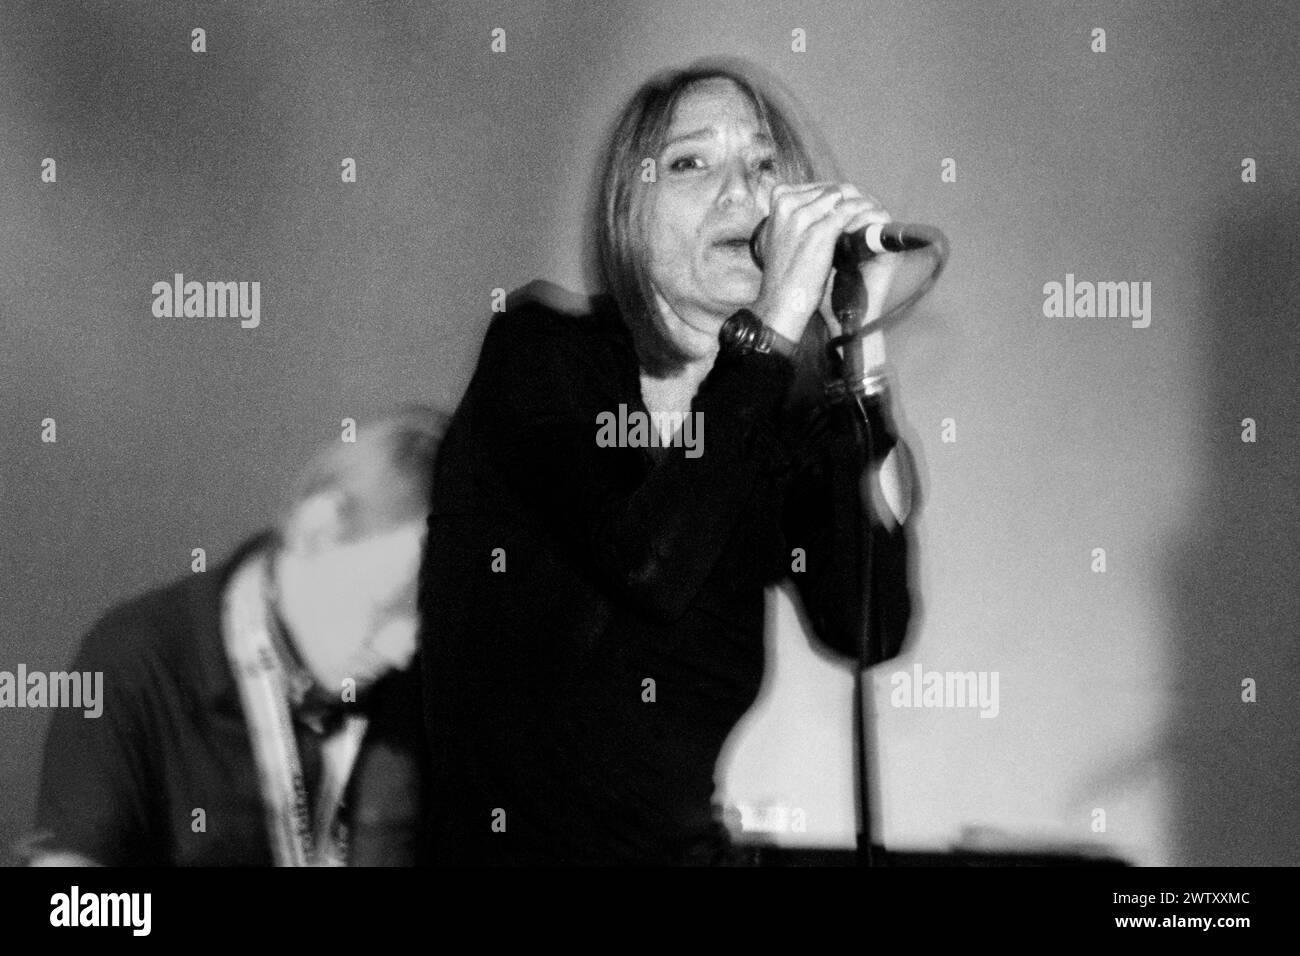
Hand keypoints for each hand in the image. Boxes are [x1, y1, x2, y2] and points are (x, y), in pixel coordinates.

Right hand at [750, 182, 892, 341]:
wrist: (780, 303)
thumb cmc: (784, 272)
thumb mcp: (783, 234)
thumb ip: (798, 214)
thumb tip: (829, 202)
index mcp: (778, 199)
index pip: (817, 187)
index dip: (837, 199)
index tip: (850, 212)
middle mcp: (787, 204)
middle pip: (831, 189)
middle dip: (851, 201)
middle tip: (867, 215)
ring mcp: (802, 217)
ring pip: (843, 198)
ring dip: (860, 207)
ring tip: (870, 221)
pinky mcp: (820, 232)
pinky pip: (849, 213)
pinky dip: (863, 216)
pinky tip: (870, 227)